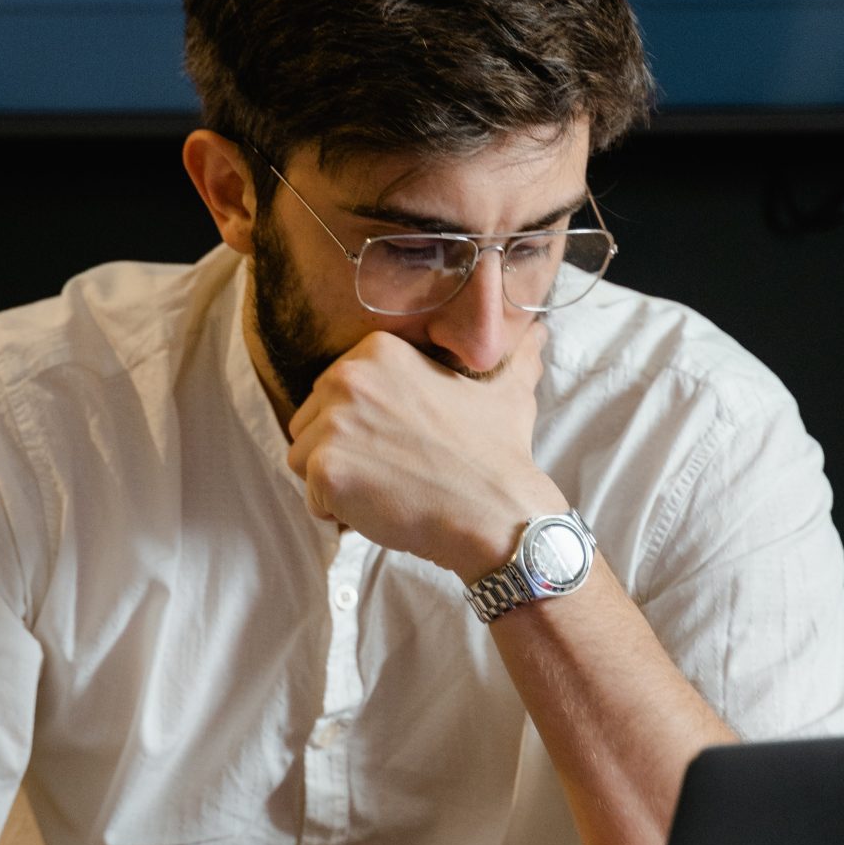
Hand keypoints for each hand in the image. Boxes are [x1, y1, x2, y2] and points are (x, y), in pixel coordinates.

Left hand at [285, 322, 561, 578]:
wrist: (497, 512)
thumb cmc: (498, 454)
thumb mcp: (506, 390)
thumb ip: (515, 355)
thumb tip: (539, 331)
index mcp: (377, 351)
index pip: (335, 390)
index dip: (363, 423)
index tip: (400, 441)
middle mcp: (347, 378)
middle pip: (312, 421)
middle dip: (344, 450)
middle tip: (394, 469)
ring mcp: (333, 425)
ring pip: (304, 459)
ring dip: (337, 482)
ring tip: (387, 489)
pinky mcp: (324, 470)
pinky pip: (310, 497)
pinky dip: (339, 513)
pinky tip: (381, 509)